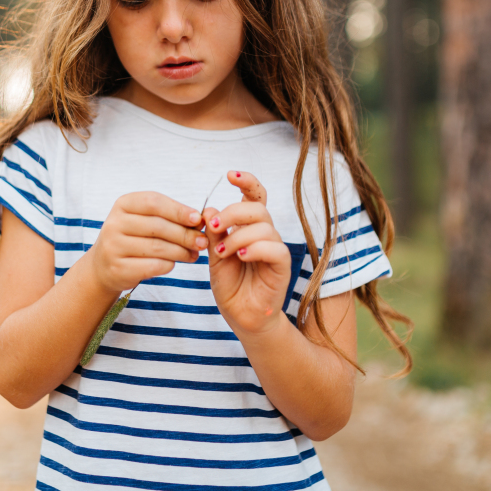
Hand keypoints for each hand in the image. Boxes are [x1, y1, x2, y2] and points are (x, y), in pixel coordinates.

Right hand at [90, 192, 207, 293]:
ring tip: (194, 254)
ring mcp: (113, 247)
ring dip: (181, 252)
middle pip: (158, 226)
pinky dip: (168, 265)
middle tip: (203, 242)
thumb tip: (199, 221)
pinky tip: (175, 264)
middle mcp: (114, 223)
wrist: (104, 265)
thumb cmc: (133, 238)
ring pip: (157, 248)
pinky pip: (152, 266)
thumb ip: (168, 217)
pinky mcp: (118, 268)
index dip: (178, 210)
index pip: (154, 202)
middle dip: (185, 234)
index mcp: (123, 204)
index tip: (198, 219)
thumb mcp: (144, 220)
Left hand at [203, 171, 290, 335]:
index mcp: (248, 227)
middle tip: (214, 227)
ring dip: (238, 236)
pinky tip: (240, 256)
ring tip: (222, 253)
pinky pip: (275, 248)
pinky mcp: (282, 266)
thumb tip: (209, 208)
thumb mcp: (214, 256)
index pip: (254, 196)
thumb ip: (214, 234)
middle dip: (232, 212)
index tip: (230, 175)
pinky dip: (255, 248)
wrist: (241, 316)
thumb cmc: (230, 285)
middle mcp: (264, 234)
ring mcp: (275, 249)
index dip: (246, 181)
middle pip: (257, 208)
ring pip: (264, 227)